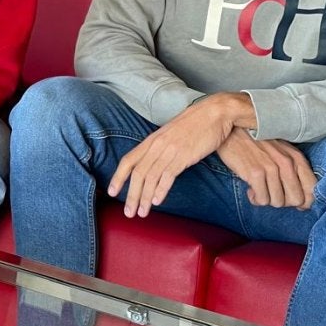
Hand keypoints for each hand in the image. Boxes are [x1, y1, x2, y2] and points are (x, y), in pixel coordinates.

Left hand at [109, 93, 253, 217]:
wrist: (214, 113)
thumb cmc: (194, 124)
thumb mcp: (170, 134)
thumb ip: (159, 147)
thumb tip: (152, 163)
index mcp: (151, 140)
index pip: (128, 160)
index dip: (118, 177)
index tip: (112, 192)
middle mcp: (156, 146)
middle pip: (137, 173)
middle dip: (131, 195)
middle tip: (128, 213)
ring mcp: (169, 150)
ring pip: (150, 178)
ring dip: (144, 198)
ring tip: (141, 213)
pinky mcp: (183, 156)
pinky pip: (168, 176)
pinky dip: (161, 190)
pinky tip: (157, 202)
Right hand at [216, 129, 315, 209]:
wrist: (232, 131)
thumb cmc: (257, 144)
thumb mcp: (281, 152)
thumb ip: (294, 171)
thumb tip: (302, 202)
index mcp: (297, 158)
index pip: (312, 190)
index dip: (304, 201)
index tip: (291, 200)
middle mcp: (287, 163)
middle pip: (296, 200)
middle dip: (283, 201)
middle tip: (272, 192)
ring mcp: (271, 168)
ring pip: (277, 202)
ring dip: (267, 199)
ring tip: (259, 188)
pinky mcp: (255, 173)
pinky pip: (262, 200)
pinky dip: (255, 198)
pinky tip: (250, 189)